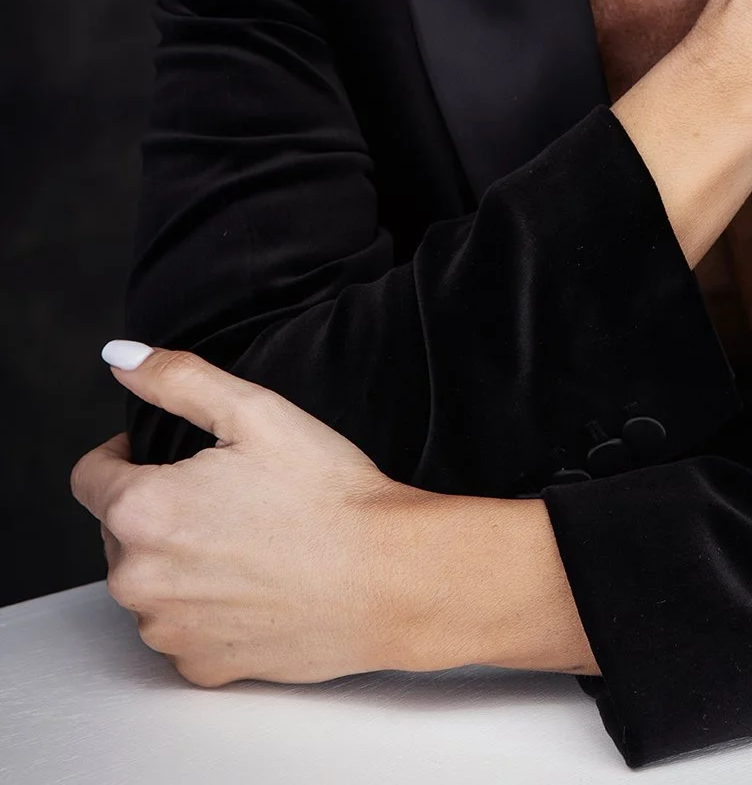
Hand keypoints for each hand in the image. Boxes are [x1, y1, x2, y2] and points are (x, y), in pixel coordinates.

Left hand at [69, 344, 474, 685]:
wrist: (388, 578)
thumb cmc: (327, 493)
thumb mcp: (255, 411)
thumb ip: (176, 378)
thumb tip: (120, 357)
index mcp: (141, 510)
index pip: (89, 476)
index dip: (127, 455)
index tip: (174, 455)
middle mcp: (137, 581)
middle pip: (119, 530)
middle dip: (159, 507)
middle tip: (230, 494)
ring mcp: (167, 631)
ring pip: (148, 581)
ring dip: (178, 560)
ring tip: (248, 539)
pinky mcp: (199, 666)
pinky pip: (180, 627)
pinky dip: (205, 606)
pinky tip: (256, 585)